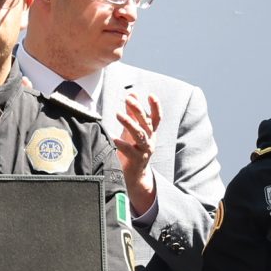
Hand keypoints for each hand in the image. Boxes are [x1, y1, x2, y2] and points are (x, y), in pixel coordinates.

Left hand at [111, 90, 162, 217]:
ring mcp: (144, 151)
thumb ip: (133, 114)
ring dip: (129, 123)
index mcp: (150, 133)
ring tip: (118, 114)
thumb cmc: (132, 148)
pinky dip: (122, 143)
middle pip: (146, 123)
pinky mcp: (136, 160)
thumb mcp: (133, 130)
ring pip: (139, 135)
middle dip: (138, 110)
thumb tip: (132, 95)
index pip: (156, 118)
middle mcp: (150, 140)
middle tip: (127, 99)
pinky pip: (129, 151)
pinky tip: (113, 137)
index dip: (156, 107)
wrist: (134, 175)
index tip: (150, 95)